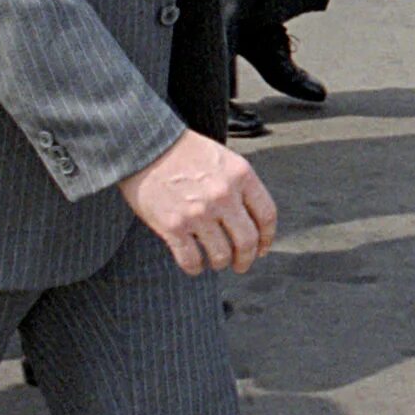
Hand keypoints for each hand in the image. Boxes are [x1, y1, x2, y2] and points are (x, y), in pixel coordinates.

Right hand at [120, 129, 278, 274]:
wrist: (147, 146)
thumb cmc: (186, 152)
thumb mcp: (224, 159)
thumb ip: (240, 185)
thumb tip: (252, 220)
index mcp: (241, 175)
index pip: (266, 215)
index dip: (267, 238)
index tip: (262, 249)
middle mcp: (224, 195)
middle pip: (247, 241)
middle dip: (246, 259)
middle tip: (241, 265)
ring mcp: (199, 212)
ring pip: (221, 255)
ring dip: (220, 264)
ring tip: (216, 262)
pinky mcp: (173, 226)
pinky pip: (191, 259)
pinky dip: (195, 268)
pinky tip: (195, 265)